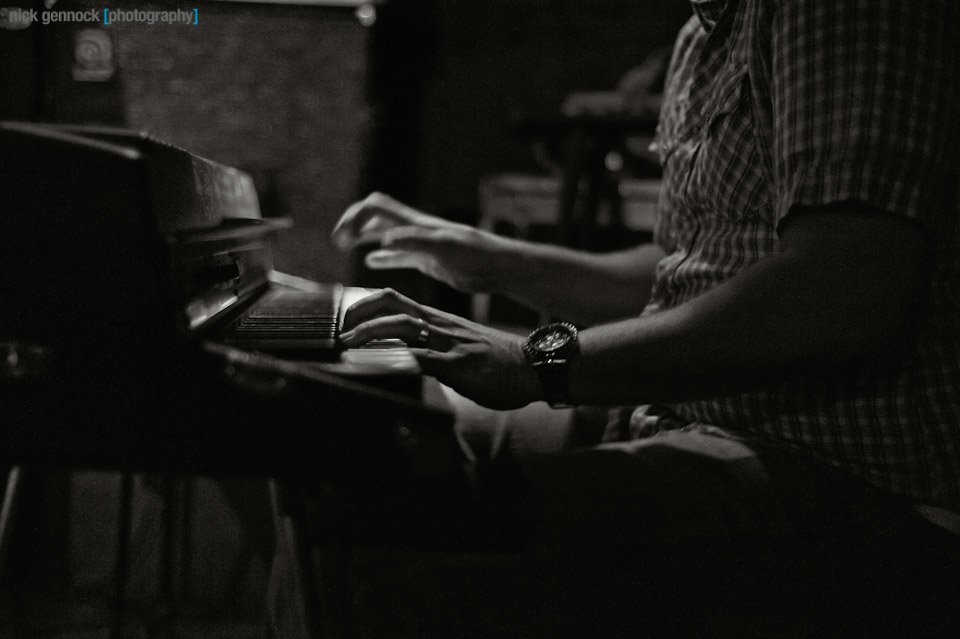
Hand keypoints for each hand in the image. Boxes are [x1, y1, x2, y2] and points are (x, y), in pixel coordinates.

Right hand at [331, 192, 510, 292]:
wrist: (497, 268)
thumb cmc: (476, 255)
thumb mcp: (444, 246)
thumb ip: (414, 241)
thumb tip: (383, 240)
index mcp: (415, 222)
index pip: (377, 208)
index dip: (355, 217)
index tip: (342, 237)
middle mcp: (414, 230)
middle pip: (376, 218)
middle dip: (353, 224)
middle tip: (337, 241)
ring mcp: (420, 245)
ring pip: (384, 236)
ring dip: (363, 238)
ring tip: (345, 247)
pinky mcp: (428, 261)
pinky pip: (399, 257)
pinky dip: (382, 258)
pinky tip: (371, 263)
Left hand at [339, 288, 539, 409]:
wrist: (535, 366)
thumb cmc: (499, 362)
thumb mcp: (459, 350)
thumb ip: (433, 352)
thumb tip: (407, 362)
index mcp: (439, 321)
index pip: (396, 301)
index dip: (366, 305)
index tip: (344, 317)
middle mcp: (440, 325)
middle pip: (393, 304)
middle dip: (360, 312)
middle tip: (338, 328)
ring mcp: (449, 343)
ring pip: (403, 326)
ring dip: (370, 333)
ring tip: (347, 344)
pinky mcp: (459, 365)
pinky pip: (422, 358)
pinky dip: (395, 359)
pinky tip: (378, 364)